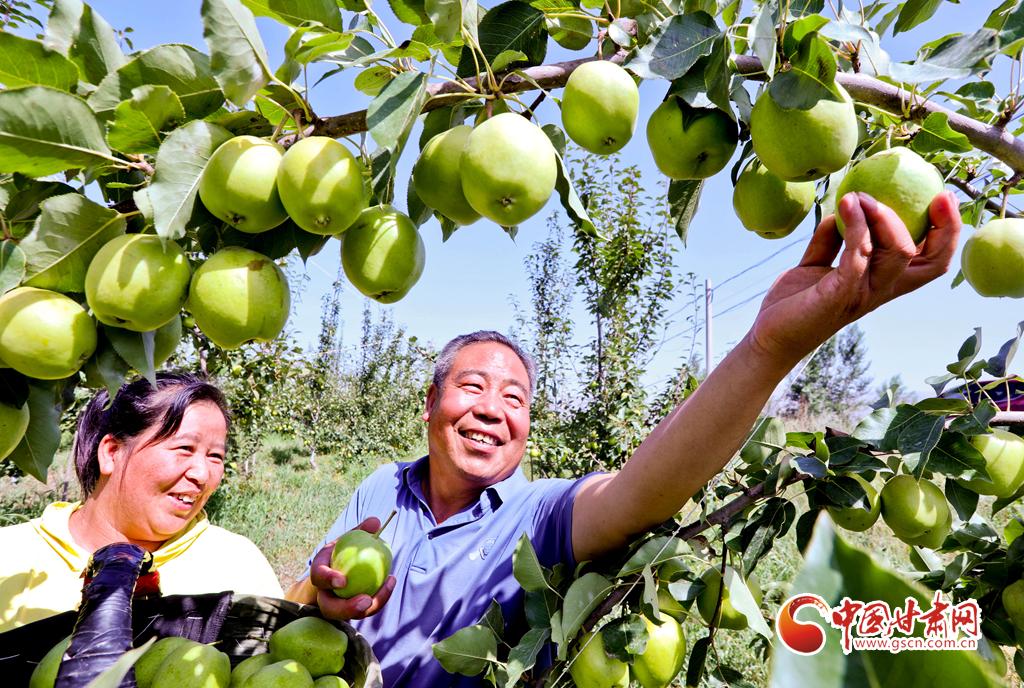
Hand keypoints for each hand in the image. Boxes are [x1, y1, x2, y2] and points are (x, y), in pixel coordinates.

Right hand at [309, 517, 395, 620]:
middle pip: (330, 608)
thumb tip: (375, 522)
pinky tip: (391, 581)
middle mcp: (325, 593)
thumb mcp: (349, 538)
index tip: (343, 580)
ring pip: (349, 615)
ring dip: (368, 608)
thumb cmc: (344, 550)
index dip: (328, 580)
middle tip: (365, 601)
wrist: (340, 568)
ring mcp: (338, 606)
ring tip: (384, 591)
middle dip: (346, 608)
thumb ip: (360, 531)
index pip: (318, 577)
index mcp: (320, 572)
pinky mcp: (352, 611)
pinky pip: (365, 610)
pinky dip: (379, 599)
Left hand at [747, 190, 960, 366]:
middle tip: (935, 195)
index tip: (943, 198)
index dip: (947, 232)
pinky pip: (859, 255)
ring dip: (884, 216)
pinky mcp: (840, 294)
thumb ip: (832, 239)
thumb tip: (842, 210)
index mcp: (882, 281)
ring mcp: (863, 293)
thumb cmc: (796, 302)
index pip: (931, 261)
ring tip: (860, 195)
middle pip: (932, 262)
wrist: (770, 335)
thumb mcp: (817, 264)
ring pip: (898, 253)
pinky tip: (846, 205)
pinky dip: (856, 226)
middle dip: (944, 227)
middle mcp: (881, 289)